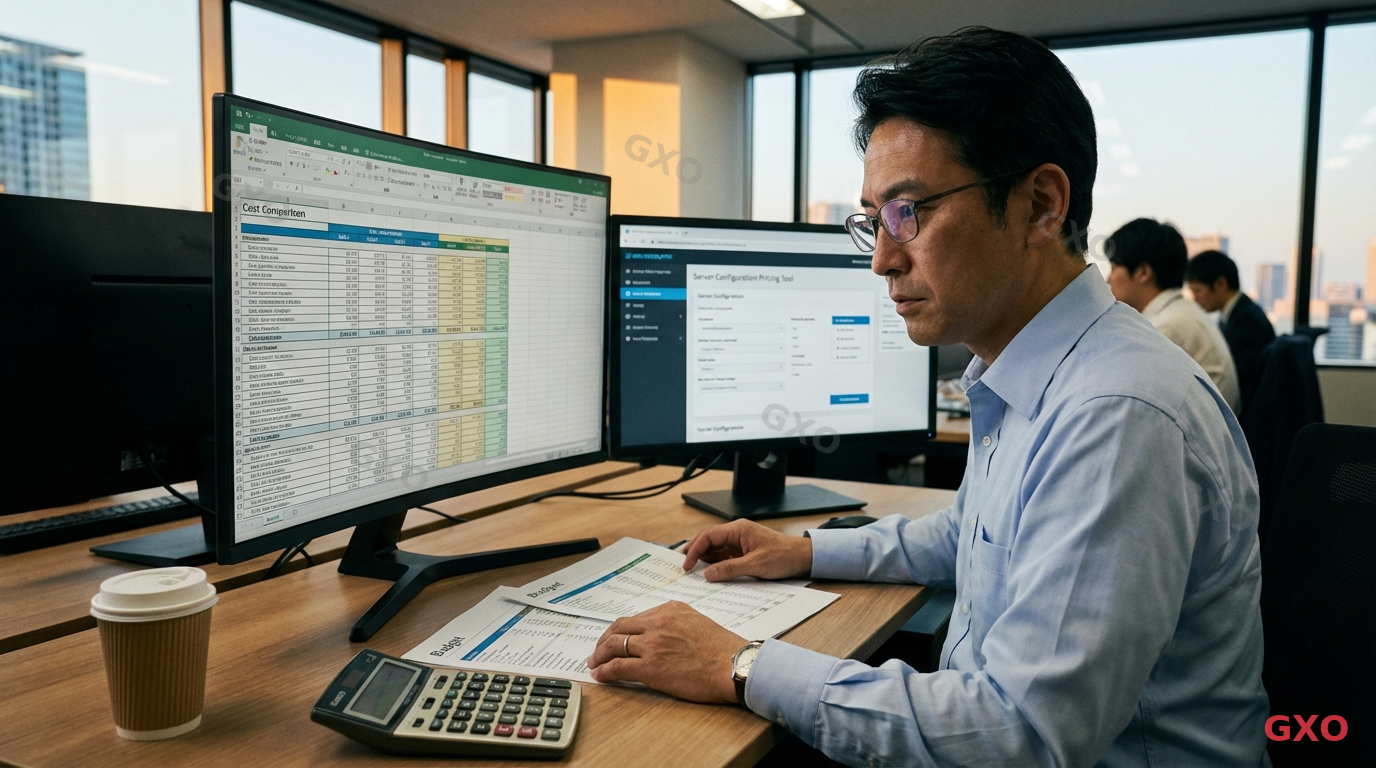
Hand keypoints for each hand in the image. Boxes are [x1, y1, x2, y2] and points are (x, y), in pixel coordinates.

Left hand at [586, 602, 745, 702]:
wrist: (734, 664)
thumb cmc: (722, 649)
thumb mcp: (696, 622)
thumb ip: (675, 623)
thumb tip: (659, 636)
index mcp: (669, 609)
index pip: (634, 618)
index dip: (619, 630)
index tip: (614, 638)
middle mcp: (657, 623)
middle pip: (618, 629)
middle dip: (604, 641)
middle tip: (598, 652)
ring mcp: (652, 644)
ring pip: (614, 646)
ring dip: (600, 656)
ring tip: (595, 664)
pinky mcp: (651, 667)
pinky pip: (618, 667)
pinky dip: (605, 671)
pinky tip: (601, 676)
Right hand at [682, 519, 812, 581]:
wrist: (802, 558)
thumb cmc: (783, 556)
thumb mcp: (755, 565)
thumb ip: (730, 569)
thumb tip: (707, 574)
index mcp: (738, 530)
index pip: (708, 536)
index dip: (694, 549)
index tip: (687, 565)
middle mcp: (736, 533)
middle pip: (708, 540)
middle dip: (695, 552)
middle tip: (683, 567)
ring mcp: (739, 542)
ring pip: (715, 549)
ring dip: (704, 559)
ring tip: (693, 572)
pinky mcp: (743, 552)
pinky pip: (724, 556)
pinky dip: (715, 564)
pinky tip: (710, 573)